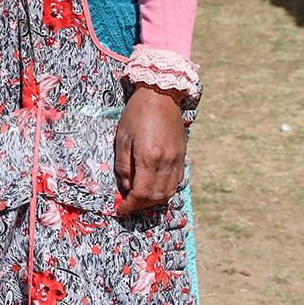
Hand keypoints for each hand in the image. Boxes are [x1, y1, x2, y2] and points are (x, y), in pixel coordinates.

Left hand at [114, 85, 187, 215]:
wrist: (162, 95)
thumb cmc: (137, 113)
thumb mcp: (122, 138)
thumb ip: (124, 165)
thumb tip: (126, 186)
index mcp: (149, 157)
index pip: (141, 193)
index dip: (130, 205)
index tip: (121, 209)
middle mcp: (166, 161)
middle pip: (155, 196)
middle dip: (140, 205)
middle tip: (128, 205)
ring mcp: (177, 159)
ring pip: (168, 191)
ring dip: (154, 200)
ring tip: (141, 198)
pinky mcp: (182, 155)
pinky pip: (177, 180)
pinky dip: (165, 189)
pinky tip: (155, 186)